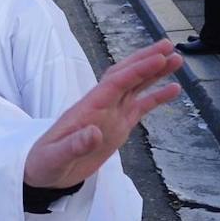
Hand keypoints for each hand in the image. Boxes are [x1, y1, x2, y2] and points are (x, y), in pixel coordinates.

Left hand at [24, 41, 181, 187]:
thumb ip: (74, 145)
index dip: (136, 70)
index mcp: (86, 109)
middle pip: (125, 77)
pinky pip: (139, 108)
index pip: (114, 83)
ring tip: (176, 59)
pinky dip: (156, 97)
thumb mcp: (55, 157)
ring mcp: (109, 115)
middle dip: (146, 61)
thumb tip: (95, 133)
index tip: (158, 58)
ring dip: (154, 73)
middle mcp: (100, 107)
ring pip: (135, 88)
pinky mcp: (116, 127)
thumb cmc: (44, 164)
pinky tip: (174, 89)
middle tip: (170, 47)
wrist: (43, 173)